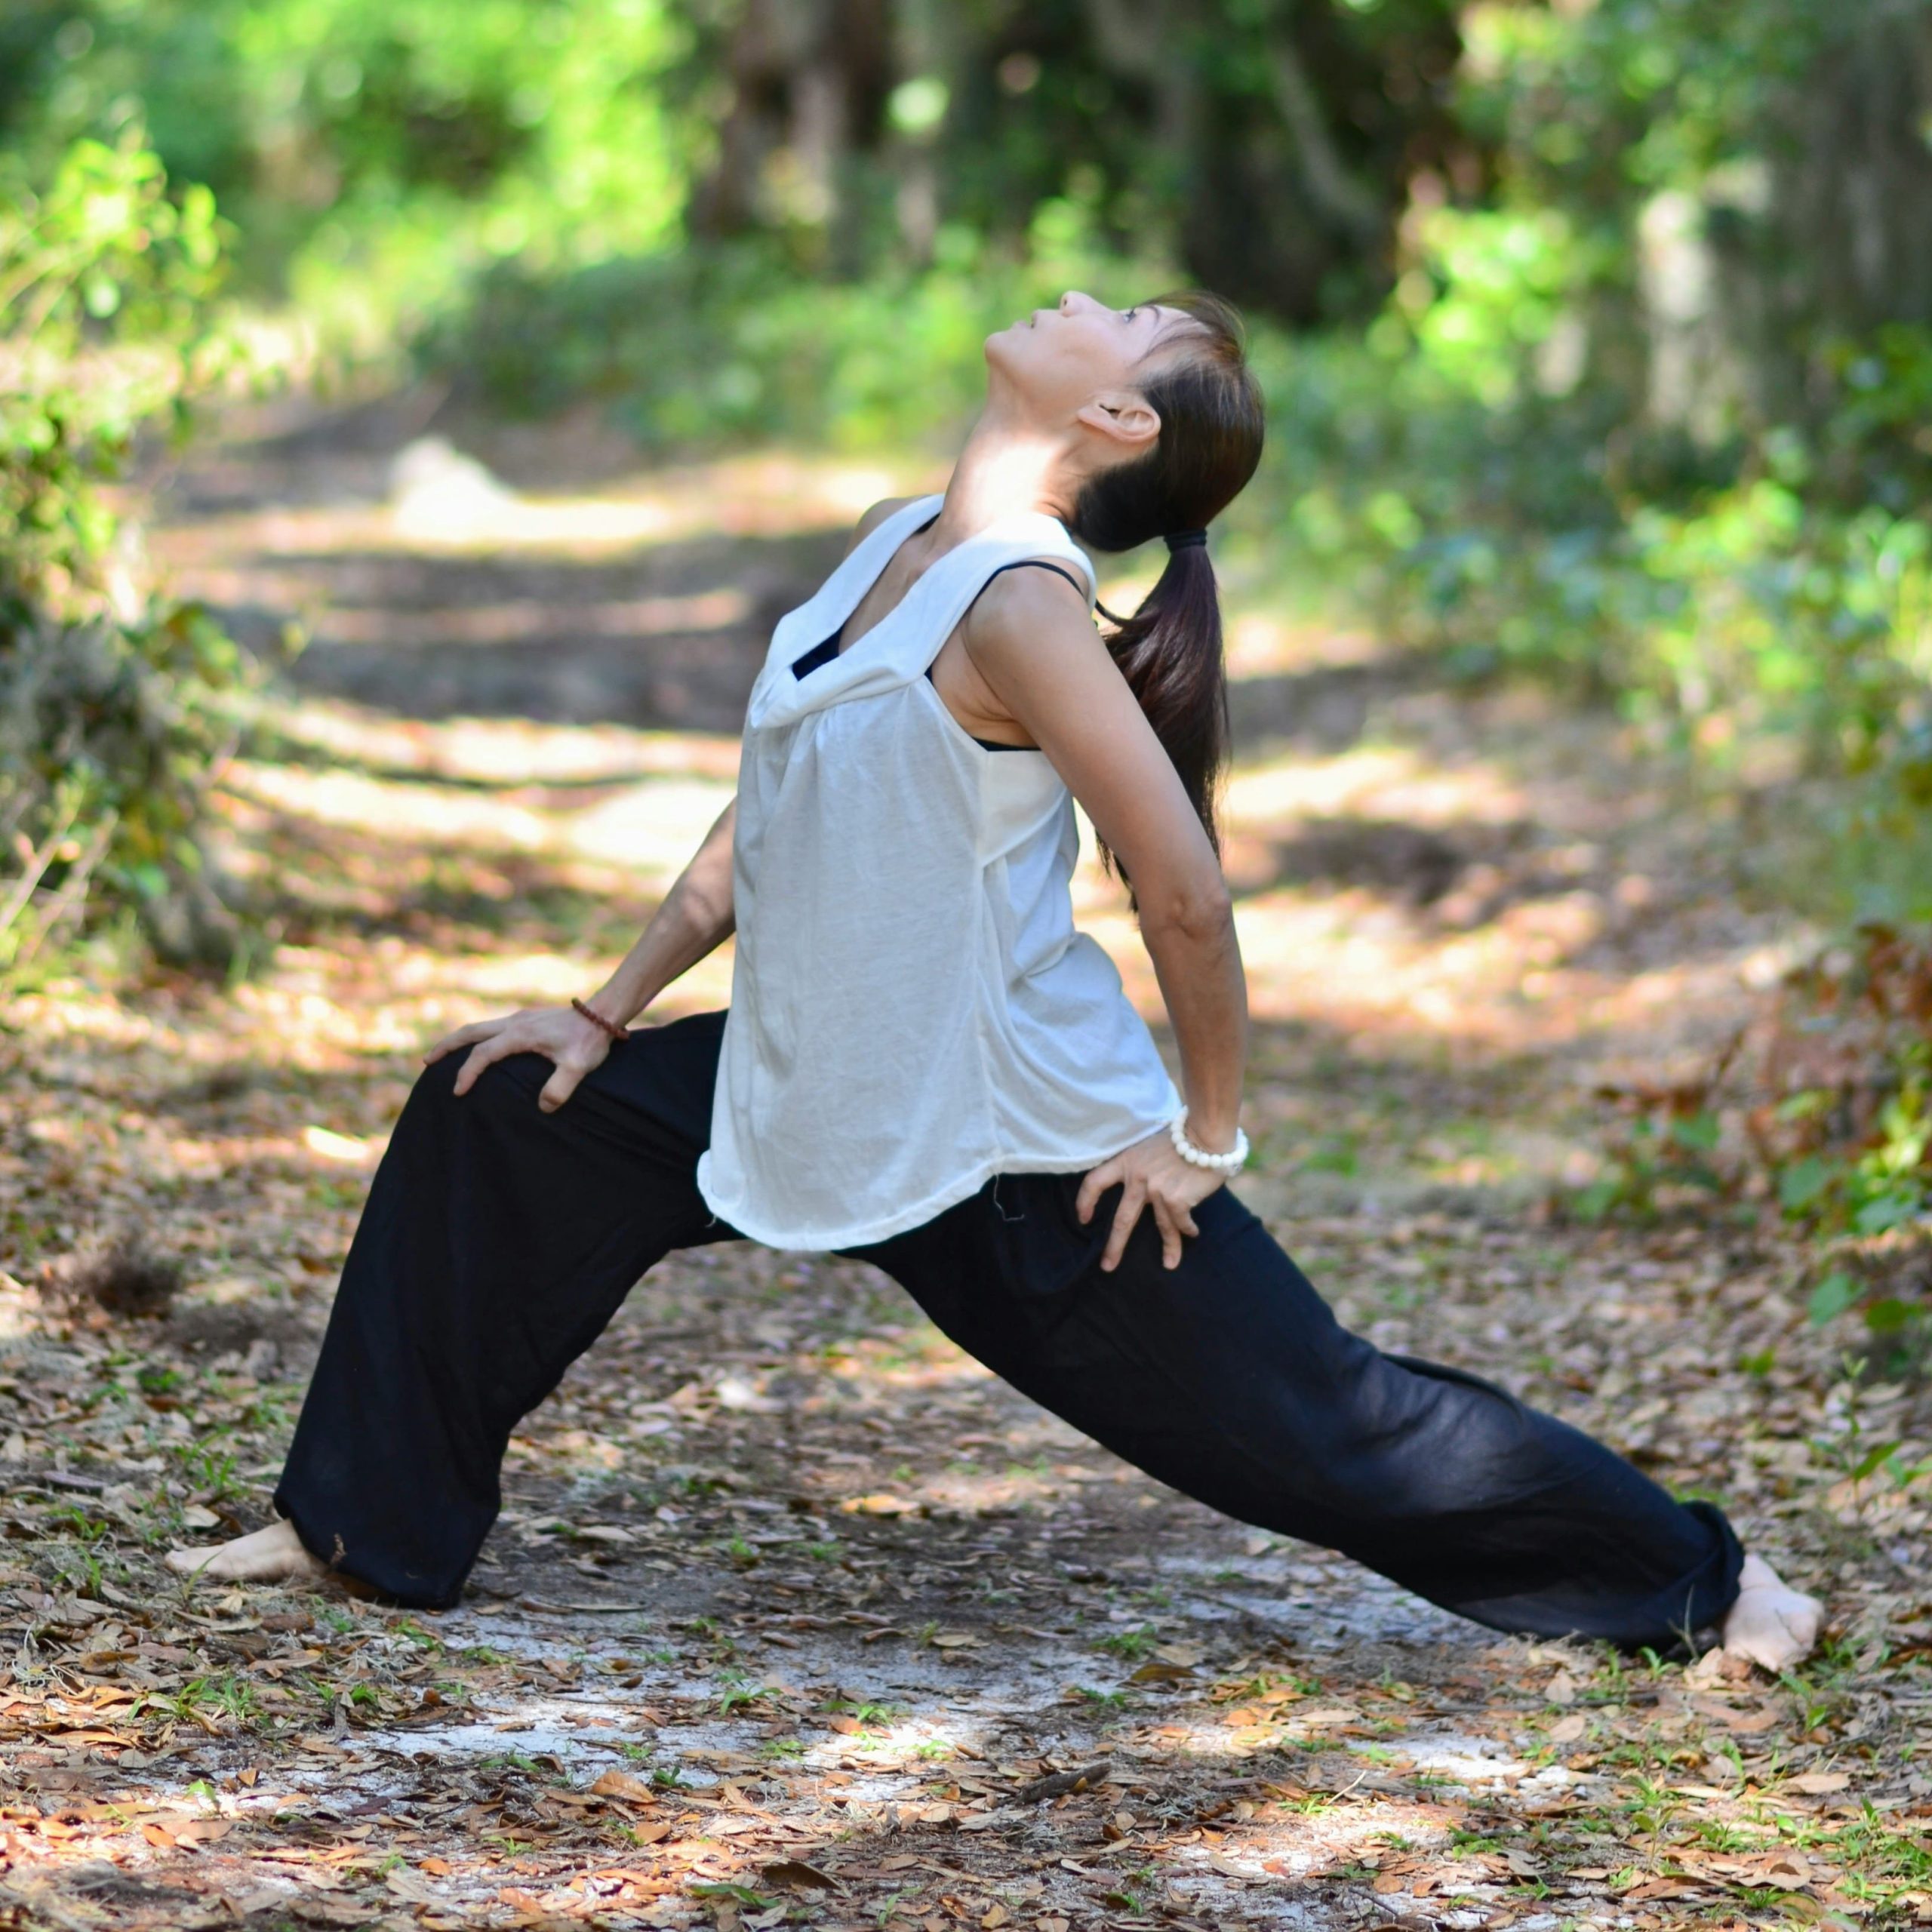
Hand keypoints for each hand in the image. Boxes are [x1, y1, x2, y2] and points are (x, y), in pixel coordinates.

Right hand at [424, 1004, 619, 1111]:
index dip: (468, 1073)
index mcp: (521, 1034)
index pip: (484, 1054)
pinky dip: (477, 1037)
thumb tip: (543, 1108)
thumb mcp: (578, 1067)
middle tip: (427, 1062)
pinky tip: (479, 1049)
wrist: (604, 1013)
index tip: (458, 1091)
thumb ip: (559, 1089)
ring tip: (442, 1055)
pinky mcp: (527, 1019)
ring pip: (480, 1026)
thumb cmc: (590, 1040)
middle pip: (470, 1032)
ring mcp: (520, 1018)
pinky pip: (493, 1027)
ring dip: (459, 1040)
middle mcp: (515, 1022)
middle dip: (447, 1046)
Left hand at [1077, 1124, 1229, 1271]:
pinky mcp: (1176, 1199)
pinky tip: (1193, 1234)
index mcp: (1126, 1161)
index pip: (1095, 1181)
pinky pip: (1180, 1222)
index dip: (1085, 1201)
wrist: (1205, 1134)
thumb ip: (1141, 1164)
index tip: (1082, 1219)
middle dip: (1114, 1247)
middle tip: (1107, 1266)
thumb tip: (1140, 1187)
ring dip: (1169, 1248)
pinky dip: (1188, 1230)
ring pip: (1160, 1226)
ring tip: (1169, 1264)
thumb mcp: (1149, 1145)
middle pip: (1122, 1220)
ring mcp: (1156, 1190)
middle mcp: (1137, 1178)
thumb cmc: (1180, 1137)